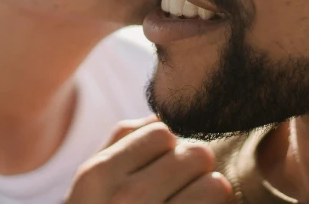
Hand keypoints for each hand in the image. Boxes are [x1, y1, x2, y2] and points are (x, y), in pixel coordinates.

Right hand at [65, 117, 231, 202]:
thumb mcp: (93, 183)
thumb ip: (121, 142)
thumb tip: (163, 114)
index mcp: (97, 175)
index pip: (162, 132)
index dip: (170, 147)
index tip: (164, 166)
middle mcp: (124, 201)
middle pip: (194, 153)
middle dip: (195, 167)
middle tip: (184, 187)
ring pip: (215, 184)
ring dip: (211, 193)